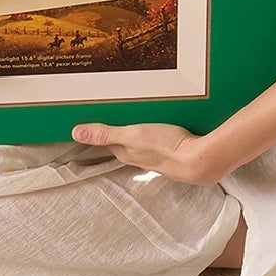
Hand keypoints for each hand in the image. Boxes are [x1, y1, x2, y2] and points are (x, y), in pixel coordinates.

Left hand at [73, 122, 231, 185]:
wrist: (199, 160)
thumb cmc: (166, 148)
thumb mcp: (132, 135)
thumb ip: (105, 134)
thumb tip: (76, 133)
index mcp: (126, 152)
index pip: (106, 142)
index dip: (98, 131)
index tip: (90, 119)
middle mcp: (138, 156)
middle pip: (123, 142)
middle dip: (117, 130)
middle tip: (111, 114)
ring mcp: (155, 154)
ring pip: (140, 141)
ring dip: (137, 131)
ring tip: (135, 116)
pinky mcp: (171, 150)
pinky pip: (157, 139)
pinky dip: (154, 131)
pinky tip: (159, 123)